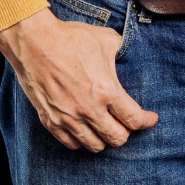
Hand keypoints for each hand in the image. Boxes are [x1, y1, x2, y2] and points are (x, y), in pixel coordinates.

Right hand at [0, 7, 158, 151]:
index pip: (134, 119)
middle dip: (126, 132)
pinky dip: (81, 141)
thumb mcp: (105, 39)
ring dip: (104, 138)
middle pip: (117, 138)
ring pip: (94, 145)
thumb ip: (122, 51)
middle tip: (126, 122)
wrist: (34, 42)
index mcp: (106, 91)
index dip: (146, 121)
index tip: (150, 119)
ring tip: (106, 127)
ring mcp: (68, 118)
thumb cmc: (70, 38)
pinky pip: (70, 143)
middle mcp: (89, 110)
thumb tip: (129, 54)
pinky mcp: (50, 120)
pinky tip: (85, 130)